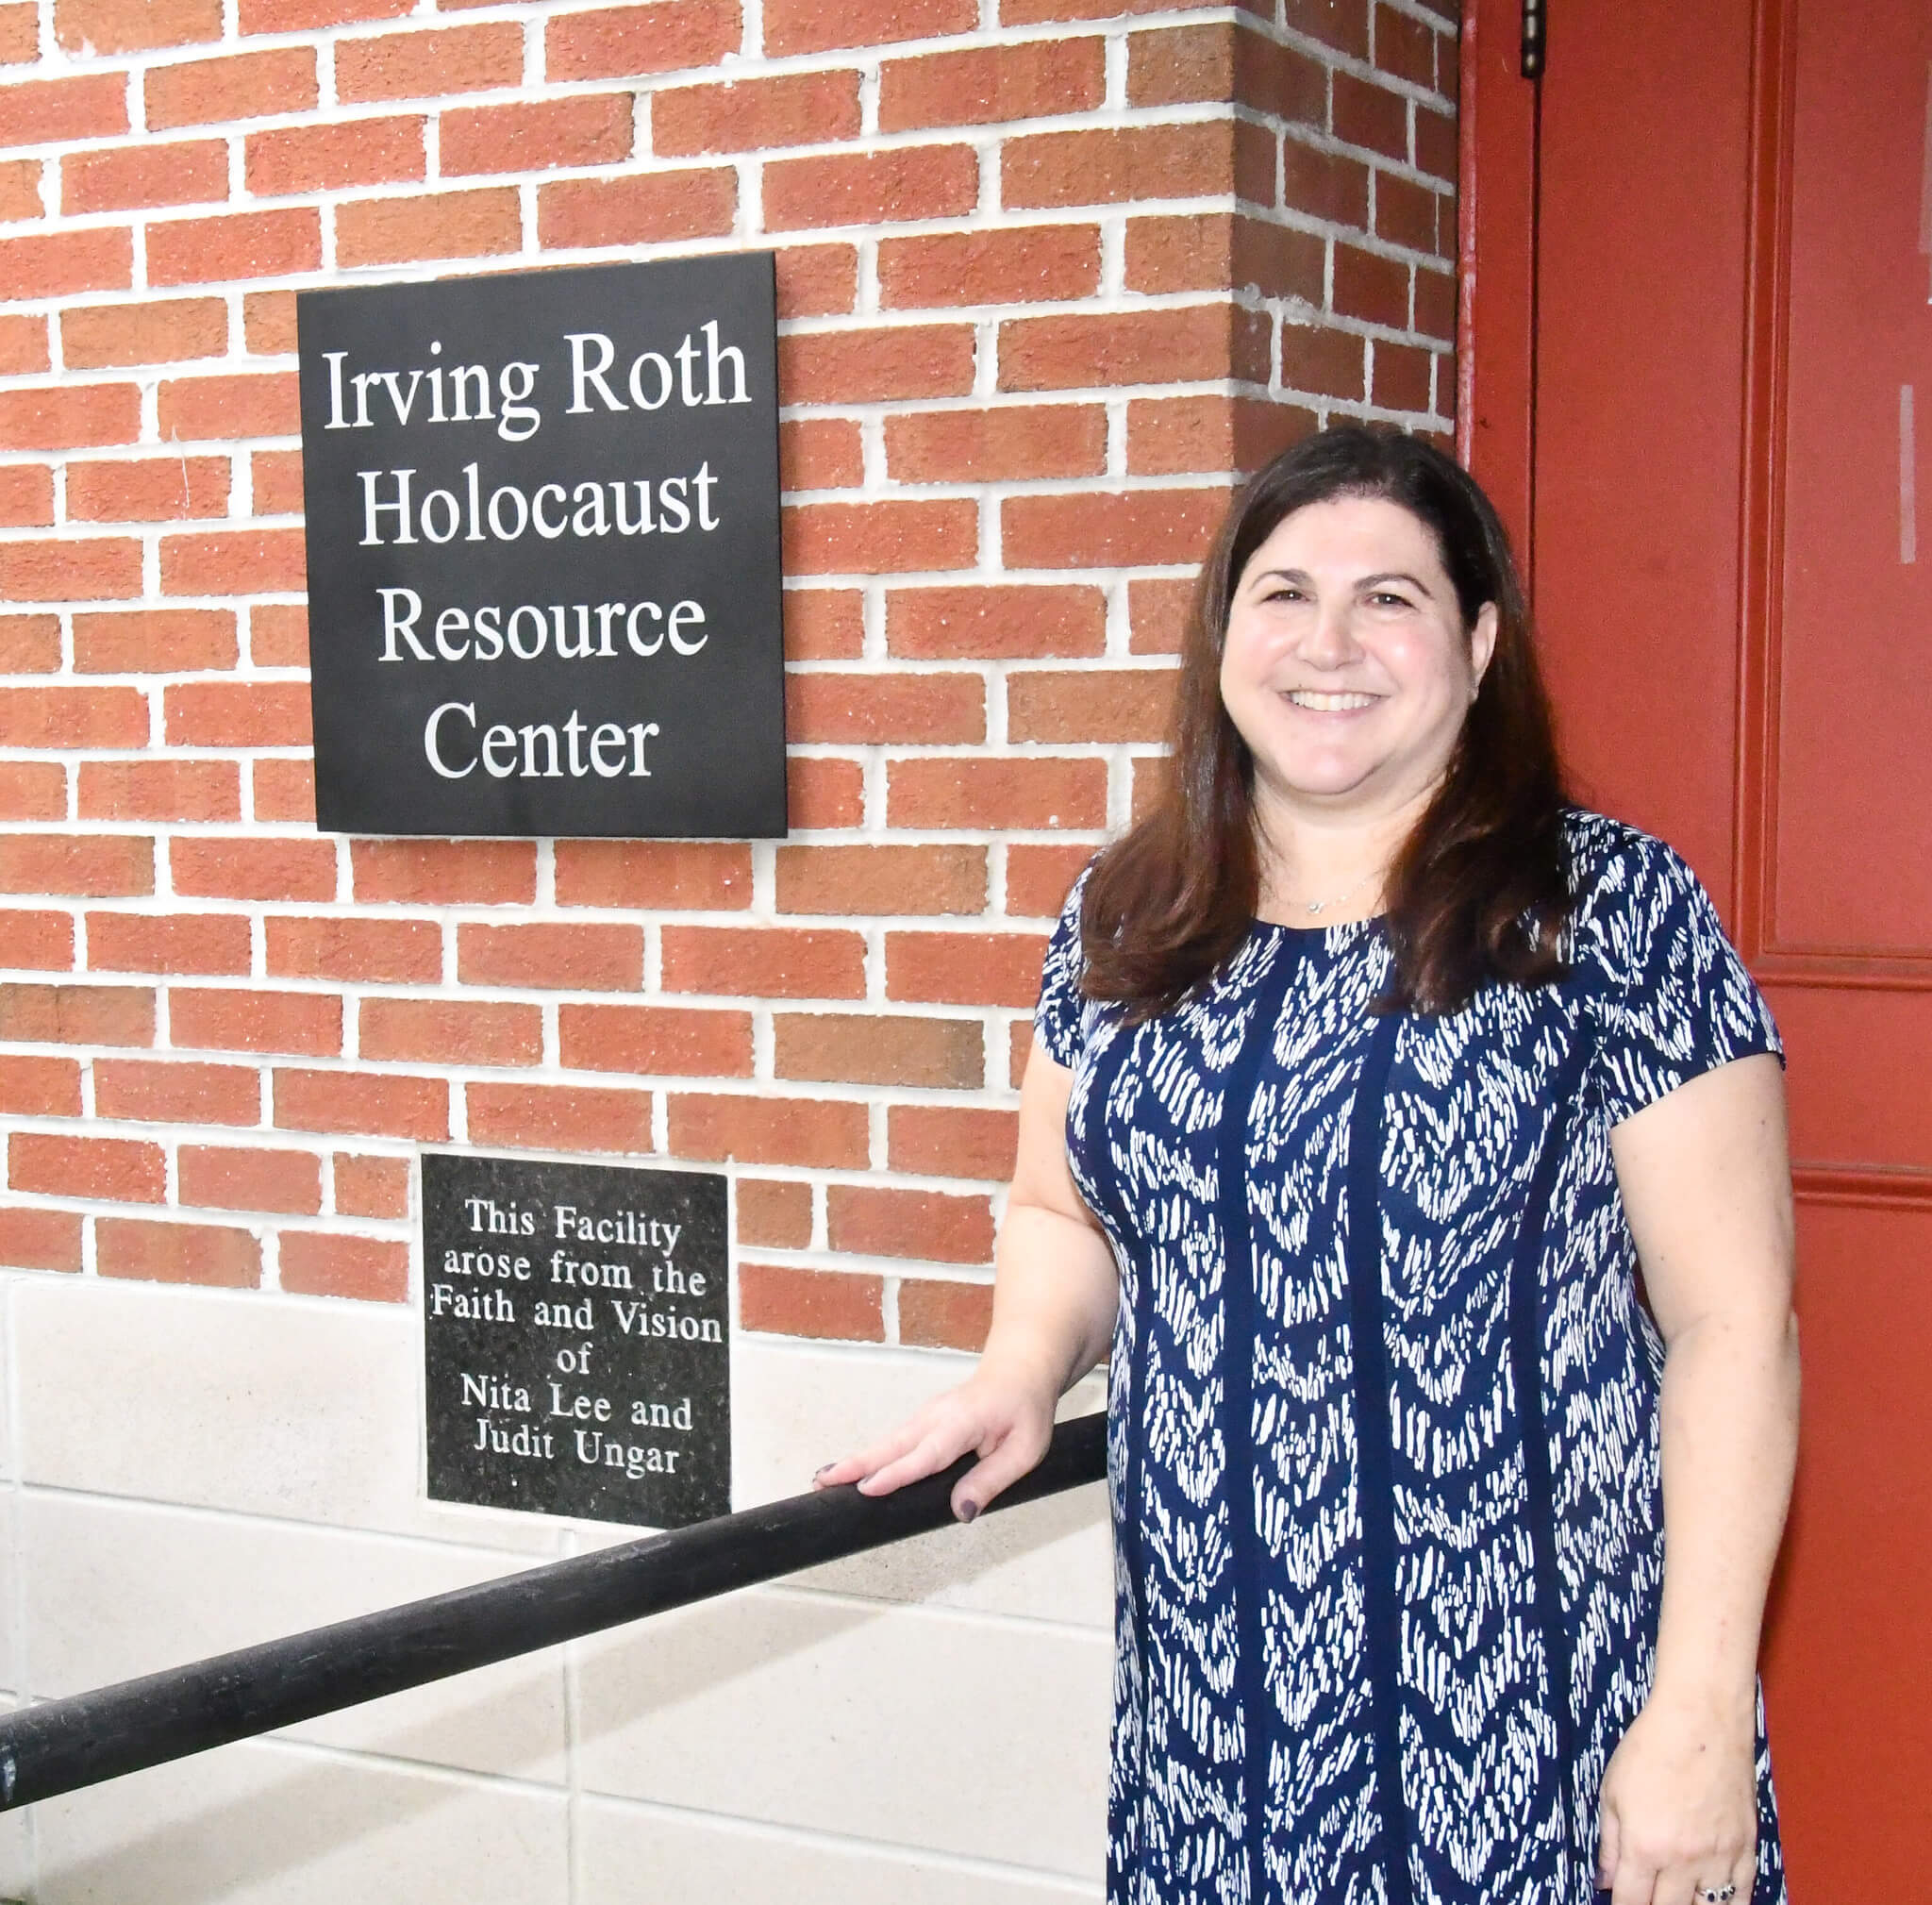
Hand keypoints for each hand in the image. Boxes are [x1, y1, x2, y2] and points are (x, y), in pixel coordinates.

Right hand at [812, 1365, 1057, 1522]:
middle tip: (822, 1483)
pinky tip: (850, 1472)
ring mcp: (926, 1417)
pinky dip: (869, 1456)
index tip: (867, 1488)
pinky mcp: (923, 1423)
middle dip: (857, 1465)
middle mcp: (936, 1417)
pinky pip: (893, 1442)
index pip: (926, 1455)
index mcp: (962, 1423)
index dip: (896, 1473)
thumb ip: (992, 1480)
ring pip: (887, 1443)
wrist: (1020, 1370)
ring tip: (823, 1481)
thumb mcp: (1026, 1450)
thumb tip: (961, 1512)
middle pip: (892, 1445)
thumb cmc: (1025, 1409)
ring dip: (856, 1461)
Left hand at [1597, 1691, 1756, 1904]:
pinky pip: (1741, 1898)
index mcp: (1644, 1846)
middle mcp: (1683, 1861)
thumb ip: (1609, 1842)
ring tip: (1676, 1897)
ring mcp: (1719, 1859)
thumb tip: (1605, 1883)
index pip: (1631, 1903)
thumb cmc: (1650, 1748)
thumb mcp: (1612, 1791)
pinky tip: (1712, 1902)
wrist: (1702, 1721)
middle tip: (1647, 1896)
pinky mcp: (1746, 1850)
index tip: (1620, 1902)